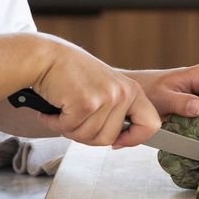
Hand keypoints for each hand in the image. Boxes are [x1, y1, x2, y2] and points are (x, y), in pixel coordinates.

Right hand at [31, 35, 160, 148]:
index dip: (135, 139)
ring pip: (88, 137)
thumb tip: (121, 141)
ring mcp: (106, 97)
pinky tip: (55, 107)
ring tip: (65, 108)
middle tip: (74, 118)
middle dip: (87, 135)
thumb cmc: (72, 74)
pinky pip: (70, 129)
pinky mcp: (86, 103)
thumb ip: (117, 112)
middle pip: (109, 139)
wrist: (47, 57)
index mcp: (132, 90)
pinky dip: (56, 123)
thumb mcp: (105, 89)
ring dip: (69, 128)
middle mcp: (123, 93)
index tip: (118, 142)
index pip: (151, 124)